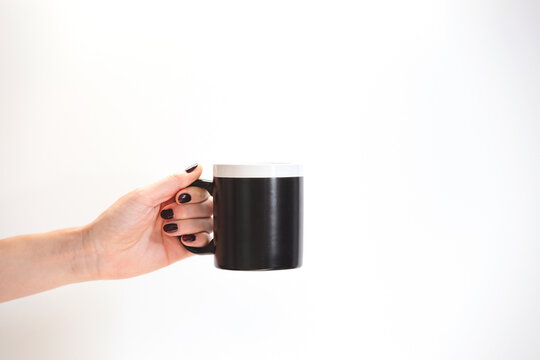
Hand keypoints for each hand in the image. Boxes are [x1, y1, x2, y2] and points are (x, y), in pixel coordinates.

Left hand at [82, 164, 212, 279]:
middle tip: (167, 215)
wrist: (102, 252)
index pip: (200, 189)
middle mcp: (178, 212)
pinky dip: (199, 240)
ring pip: (207, 223)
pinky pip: (205, 244)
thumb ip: (173, 181)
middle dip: (190, 210)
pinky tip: (182, 239)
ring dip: (190, 224)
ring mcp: (181, 231)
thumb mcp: (144, 195)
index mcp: (169, 196)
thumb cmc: (116, 222)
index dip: (195, 193)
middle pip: (207, 205)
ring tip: (168, 229)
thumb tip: (196, 167)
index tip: (179, 197)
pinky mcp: (182, 250)